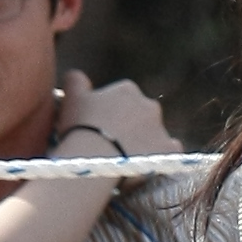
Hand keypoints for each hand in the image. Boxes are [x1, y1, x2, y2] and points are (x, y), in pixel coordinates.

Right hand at [57, 73, 171, 157]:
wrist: (96, 160)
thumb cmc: (80, 127)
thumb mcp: (71, 98)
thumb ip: (76, 81)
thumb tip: (76, 76)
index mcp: (127, 90)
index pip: (120, 98)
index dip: (108, 113)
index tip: (97, 127)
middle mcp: (149, 105)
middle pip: (139, 115)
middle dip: (128, 126)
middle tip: (110, 145)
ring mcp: (161, 128)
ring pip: (154, 134)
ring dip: (144, 142)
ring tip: (125, 159)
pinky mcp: (169, 150)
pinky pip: (169, 151)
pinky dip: (160, 156)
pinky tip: (146, 165)